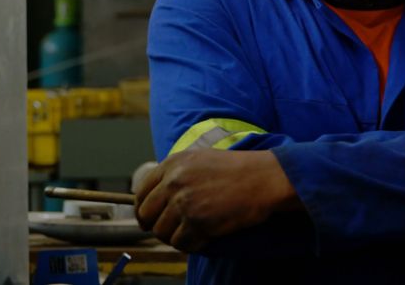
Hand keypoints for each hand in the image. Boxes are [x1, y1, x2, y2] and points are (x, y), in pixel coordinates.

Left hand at [134, 149, 299, 251]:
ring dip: (175, 236)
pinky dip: (191, 245)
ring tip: (193, 232)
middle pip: (146, 214)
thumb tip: (158, 196)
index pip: (141, 192)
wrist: (263, 178)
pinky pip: (181, 244)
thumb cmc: (238, 170)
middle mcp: (174, 182)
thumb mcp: (201, 159)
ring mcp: (184, 202)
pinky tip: (203, 238)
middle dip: (156, 226)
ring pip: (162, 232)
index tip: (149, 219)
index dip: (143, 209)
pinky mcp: (197, 222)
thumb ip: (177, 174)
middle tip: (170, 231)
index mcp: (173, 164)